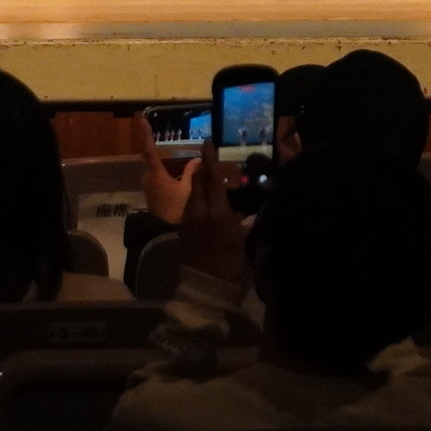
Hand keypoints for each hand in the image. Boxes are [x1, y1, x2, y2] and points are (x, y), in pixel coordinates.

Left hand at [133, 118, 191, 225]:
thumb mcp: (187, 190)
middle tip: (174, 150)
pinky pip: (158, 176)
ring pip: (157, 168)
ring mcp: (147, 184)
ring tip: (181, 165)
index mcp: (155, 174)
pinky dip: (167, 173)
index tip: (141, 118)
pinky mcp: (150, 190)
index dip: (145, 133)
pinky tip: (178, 177)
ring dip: (167, 166)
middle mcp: (148, 176)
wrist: (164, 232)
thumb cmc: (176, 210)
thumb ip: (192, 172)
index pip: (148, 150)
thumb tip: (198, 159)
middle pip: (154, 158)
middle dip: (163, 152)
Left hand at [172, 145, 247, 289]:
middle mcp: (199, 212)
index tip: (208, 142)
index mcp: (218, 213)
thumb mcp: (242, 240)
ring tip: (209, 182)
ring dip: (198, 185)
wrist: (206, 287)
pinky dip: (196, 201)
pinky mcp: (181, 230)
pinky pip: (189, 208)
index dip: (210, 160)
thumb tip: (250, 210)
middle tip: (209, 159)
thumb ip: (244, 221)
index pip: (212, 179)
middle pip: (198, 182)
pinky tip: (204, 205)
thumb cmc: (231, 265)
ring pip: (192, 194)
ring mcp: (187, 220)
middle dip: (202, 169)